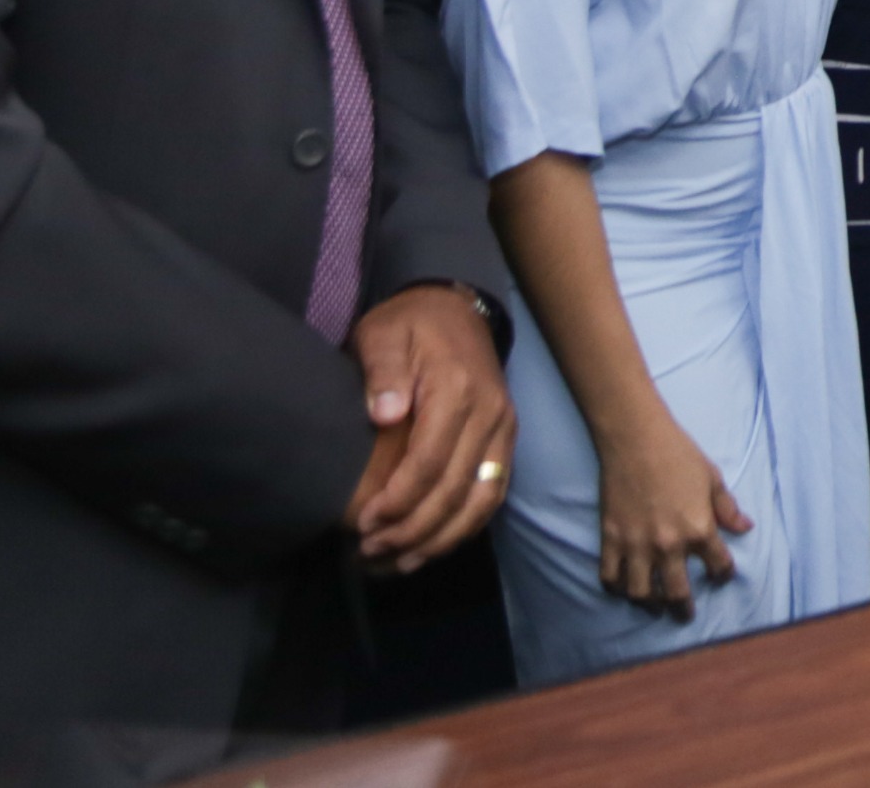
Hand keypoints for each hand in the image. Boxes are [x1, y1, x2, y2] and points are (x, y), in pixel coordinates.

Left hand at [344, 283, 514, 571]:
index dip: (398, 501)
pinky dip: (464, 527)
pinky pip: (493, 493)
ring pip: (481, 501)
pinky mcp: (506, 440)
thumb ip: (383, 371)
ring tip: (399, 561)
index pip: (430, 462)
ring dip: (441, 539)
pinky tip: (431, 545)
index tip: (363, 523)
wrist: (456, 309)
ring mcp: (503, 429)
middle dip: (412, 530)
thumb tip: (384, 415)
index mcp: (457, 389)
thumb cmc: (410, 324)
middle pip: (455, 490)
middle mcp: (490, 414)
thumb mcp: (384, 334)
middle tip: (369, 550)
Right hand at [593, 408, 751, 616]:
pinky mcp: (611, 539)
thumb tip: (745, 527)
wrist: (635, 438)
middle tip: (684, 615)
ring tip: (654, 608)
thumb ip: (727, 507)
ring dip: (649, 605)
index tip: (721, 575)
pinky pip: (610, 577)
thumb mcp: (712, 478)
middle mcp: (669, 544)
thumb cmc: (678, 454)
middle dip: (683, 609)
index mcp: (699, 528)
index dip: (723, 573)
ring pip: (641, 593)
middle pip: (677, 592)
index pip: (718, 565)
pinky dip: (616, 588)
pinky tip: (623, 589)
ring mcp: (637, 544)